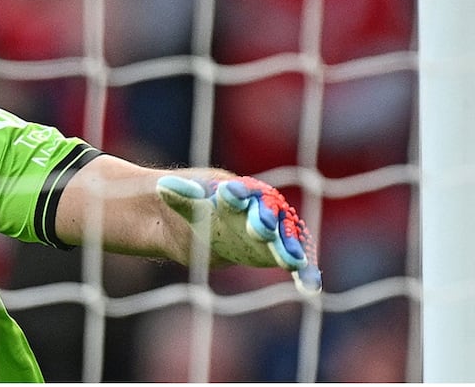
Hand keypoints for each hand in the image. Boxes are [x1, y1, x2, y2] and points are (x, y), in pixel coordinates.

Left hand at [156, 174, 321, 294]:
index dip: (238, 193)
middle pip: (267, 212)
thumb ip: (180, 195)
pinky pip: (292, 260)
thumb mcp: (183, 200)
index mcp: (238, 191)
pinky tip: (311, 286)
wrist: (200, 224)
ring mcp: (269, 231)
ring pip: (283, 238)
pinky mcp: (272, 252)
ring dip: (288, 248)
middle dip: (265, 220)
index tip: (231, 194)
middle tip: (263, 229)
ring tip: (294, 261)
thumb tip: (162, 187)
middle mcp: (258, 209)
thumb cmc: (194, 206)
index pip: (241, 190)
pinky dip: (304, 271)